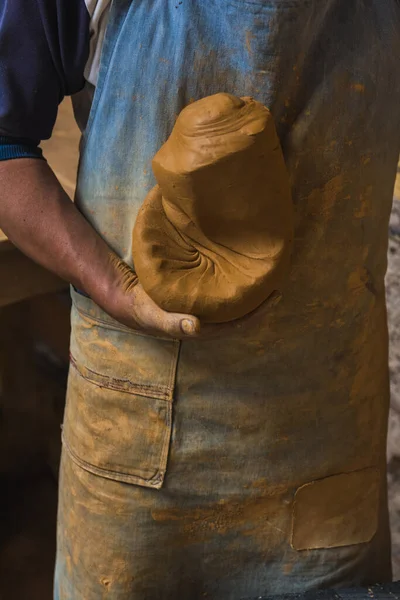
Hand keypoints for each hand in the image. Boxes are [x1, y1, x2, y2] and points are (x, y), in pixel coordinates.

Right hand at [102, 254, 281, 339]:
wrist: (129, 300)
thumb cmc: (146, 311)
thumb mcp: (158, 317)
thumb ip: (176, 324)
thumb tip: (196, 328)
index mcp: (206, 328)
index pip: (239, 323)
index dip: (259, 312)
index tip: (275, 296)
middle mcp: (209, 318)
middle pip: (242, 310)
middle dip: (260, 298)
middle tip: (277, 278)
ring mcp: (205, 306)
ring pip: (234, 299)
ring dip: (249, 288)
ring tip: (265, 270)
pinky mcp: (199, 293)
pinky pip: (222, 287)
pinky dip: (233, 279)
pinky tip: (240, 265)